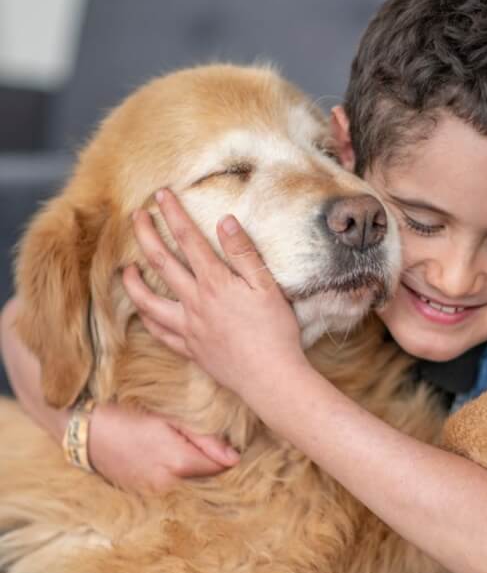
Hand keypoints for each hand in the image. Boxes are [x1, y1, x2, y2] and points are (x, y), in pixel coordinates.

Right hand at [88, 402, 240, 493]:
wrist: (85, 431)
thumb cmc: (127, 415)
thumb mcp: (169, 418)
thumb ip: (204, 438)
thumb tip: (235, 458)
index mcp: (179, 464)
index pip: (221, 468)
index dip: (227, 454)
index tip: (229, 441)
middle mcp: (169, 486)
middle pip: (207, 479)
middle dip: (214, 464)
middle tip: (214, 443)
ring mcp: (154, 493)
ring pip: (191, 484)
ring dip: (197, 471)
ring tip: (194, 450)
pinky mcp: (143, 494)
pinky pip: (173, 488)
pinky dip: (179, 476)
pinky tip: (174, 460)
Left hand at [122, 188, 306, 407]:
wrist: (270, 377)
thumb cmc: (275, 331)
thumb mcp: (267, 286)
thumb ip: (243, 253)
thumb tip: (224, 221)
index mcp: (215, 283)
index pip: (188, 240)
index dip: (173, 214)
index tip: (161, 194)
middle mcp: (195, 303)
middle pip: (162, 263)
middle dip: (146, 236)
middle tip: (135, 216)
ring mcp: (189, 328)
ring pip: (149, 302)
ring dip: (133, 283)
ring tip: (125, 269)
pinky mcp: (192, 350)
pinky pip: (161, 333)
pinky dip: (148, 320)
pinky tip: (144, 314)